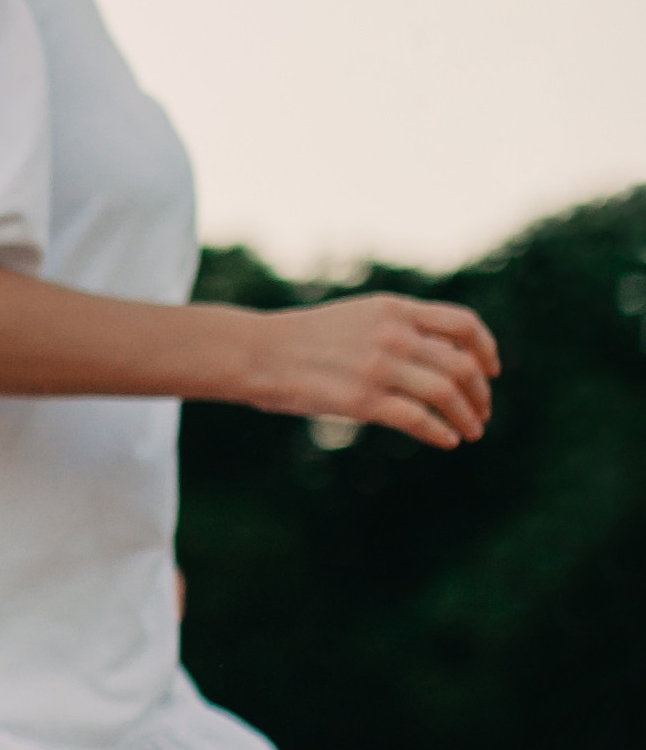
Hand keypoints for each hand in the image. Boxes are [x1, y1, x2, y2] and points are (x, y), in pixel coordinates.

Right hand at [240, 293, 498, 448]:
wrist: (256, 352)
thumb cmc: (304, 339)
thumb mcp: (358, 317)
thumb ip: (398, 328)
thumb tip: (439, 353)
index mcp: (394, 309)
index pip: (463, 324)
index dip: (487, 349)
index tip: (492, 371)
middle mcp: (393, 334)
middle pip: (462, 364)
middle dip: (481, 393)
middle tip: (483, 412)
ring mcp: (379, 367)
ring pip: (447, 393)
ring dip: (467, 416)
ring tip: (471, 431)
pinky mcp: (362, 400)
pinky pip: (418, 419)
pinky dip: (440, 432)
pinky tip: (447, 441)